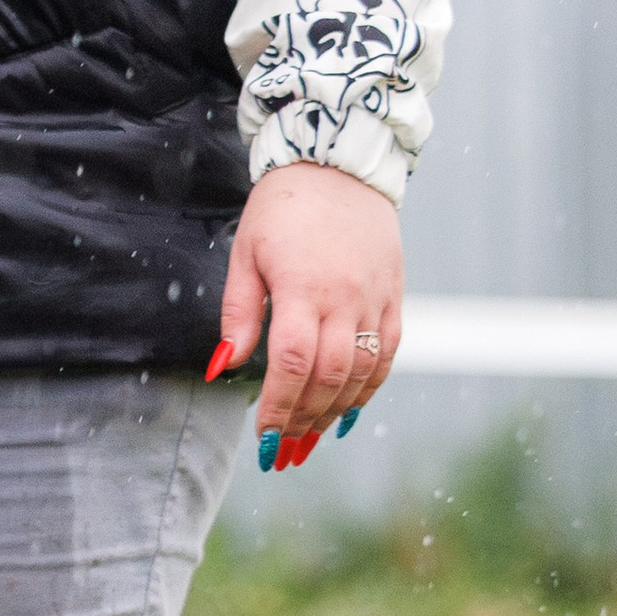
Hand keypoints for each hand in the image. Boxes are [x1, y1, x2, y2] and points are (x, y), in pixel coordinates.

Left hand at [214, 163, 401, 462]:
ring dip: (335, 412)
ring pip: (362, 373)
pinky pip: (387, 354)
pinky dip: (369, 388)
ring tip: (310, 438)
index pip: (293, 363)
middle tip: (283, 450)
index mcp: (303, 287)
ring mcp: (376, 299)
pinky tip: (347, 410)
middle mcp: (346, 298)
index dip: (279, 407)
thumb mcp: (246, 253)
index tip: (264, 438)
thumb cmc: (282, 208)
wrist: (340, 164)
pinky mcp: (394, 296)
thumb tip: (222, 367)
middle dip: (304, 420)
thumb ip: (239, 313)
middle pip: (329, 377)